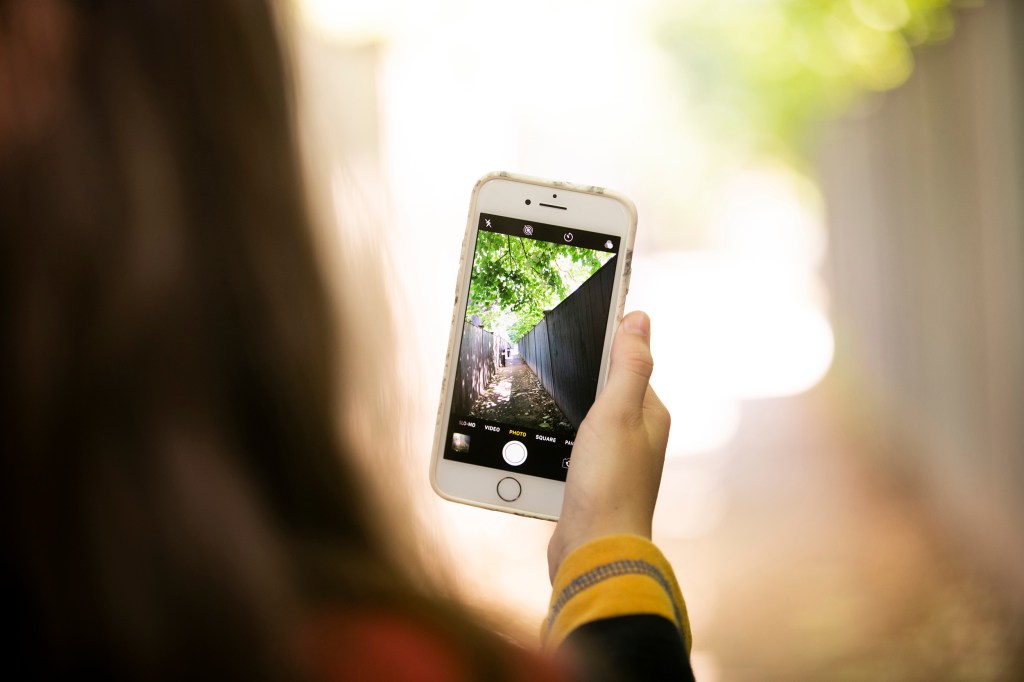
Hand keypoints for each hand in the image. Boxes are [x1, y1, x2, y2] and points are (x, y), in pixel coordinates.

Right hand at [548, 311, 670, 581]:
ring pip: (587, 421)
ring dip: (566, 411)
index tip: (578, 325)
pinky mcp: (593, 483)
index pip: (629, 365)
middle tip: (548, 363)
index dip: (606, 345)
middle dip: (580, 378)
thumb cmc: (610, 484)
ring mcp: (615, 462)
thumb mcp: (617, 412)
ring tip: (540, 398)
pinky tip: (541, 441)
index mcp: (650, 415)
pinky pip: (575, 449)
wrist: (594, 552)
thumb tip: (638, 318)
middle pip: (605, 392)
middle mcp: (638, 437)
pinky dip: (559, 440)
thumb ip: (628, 365)